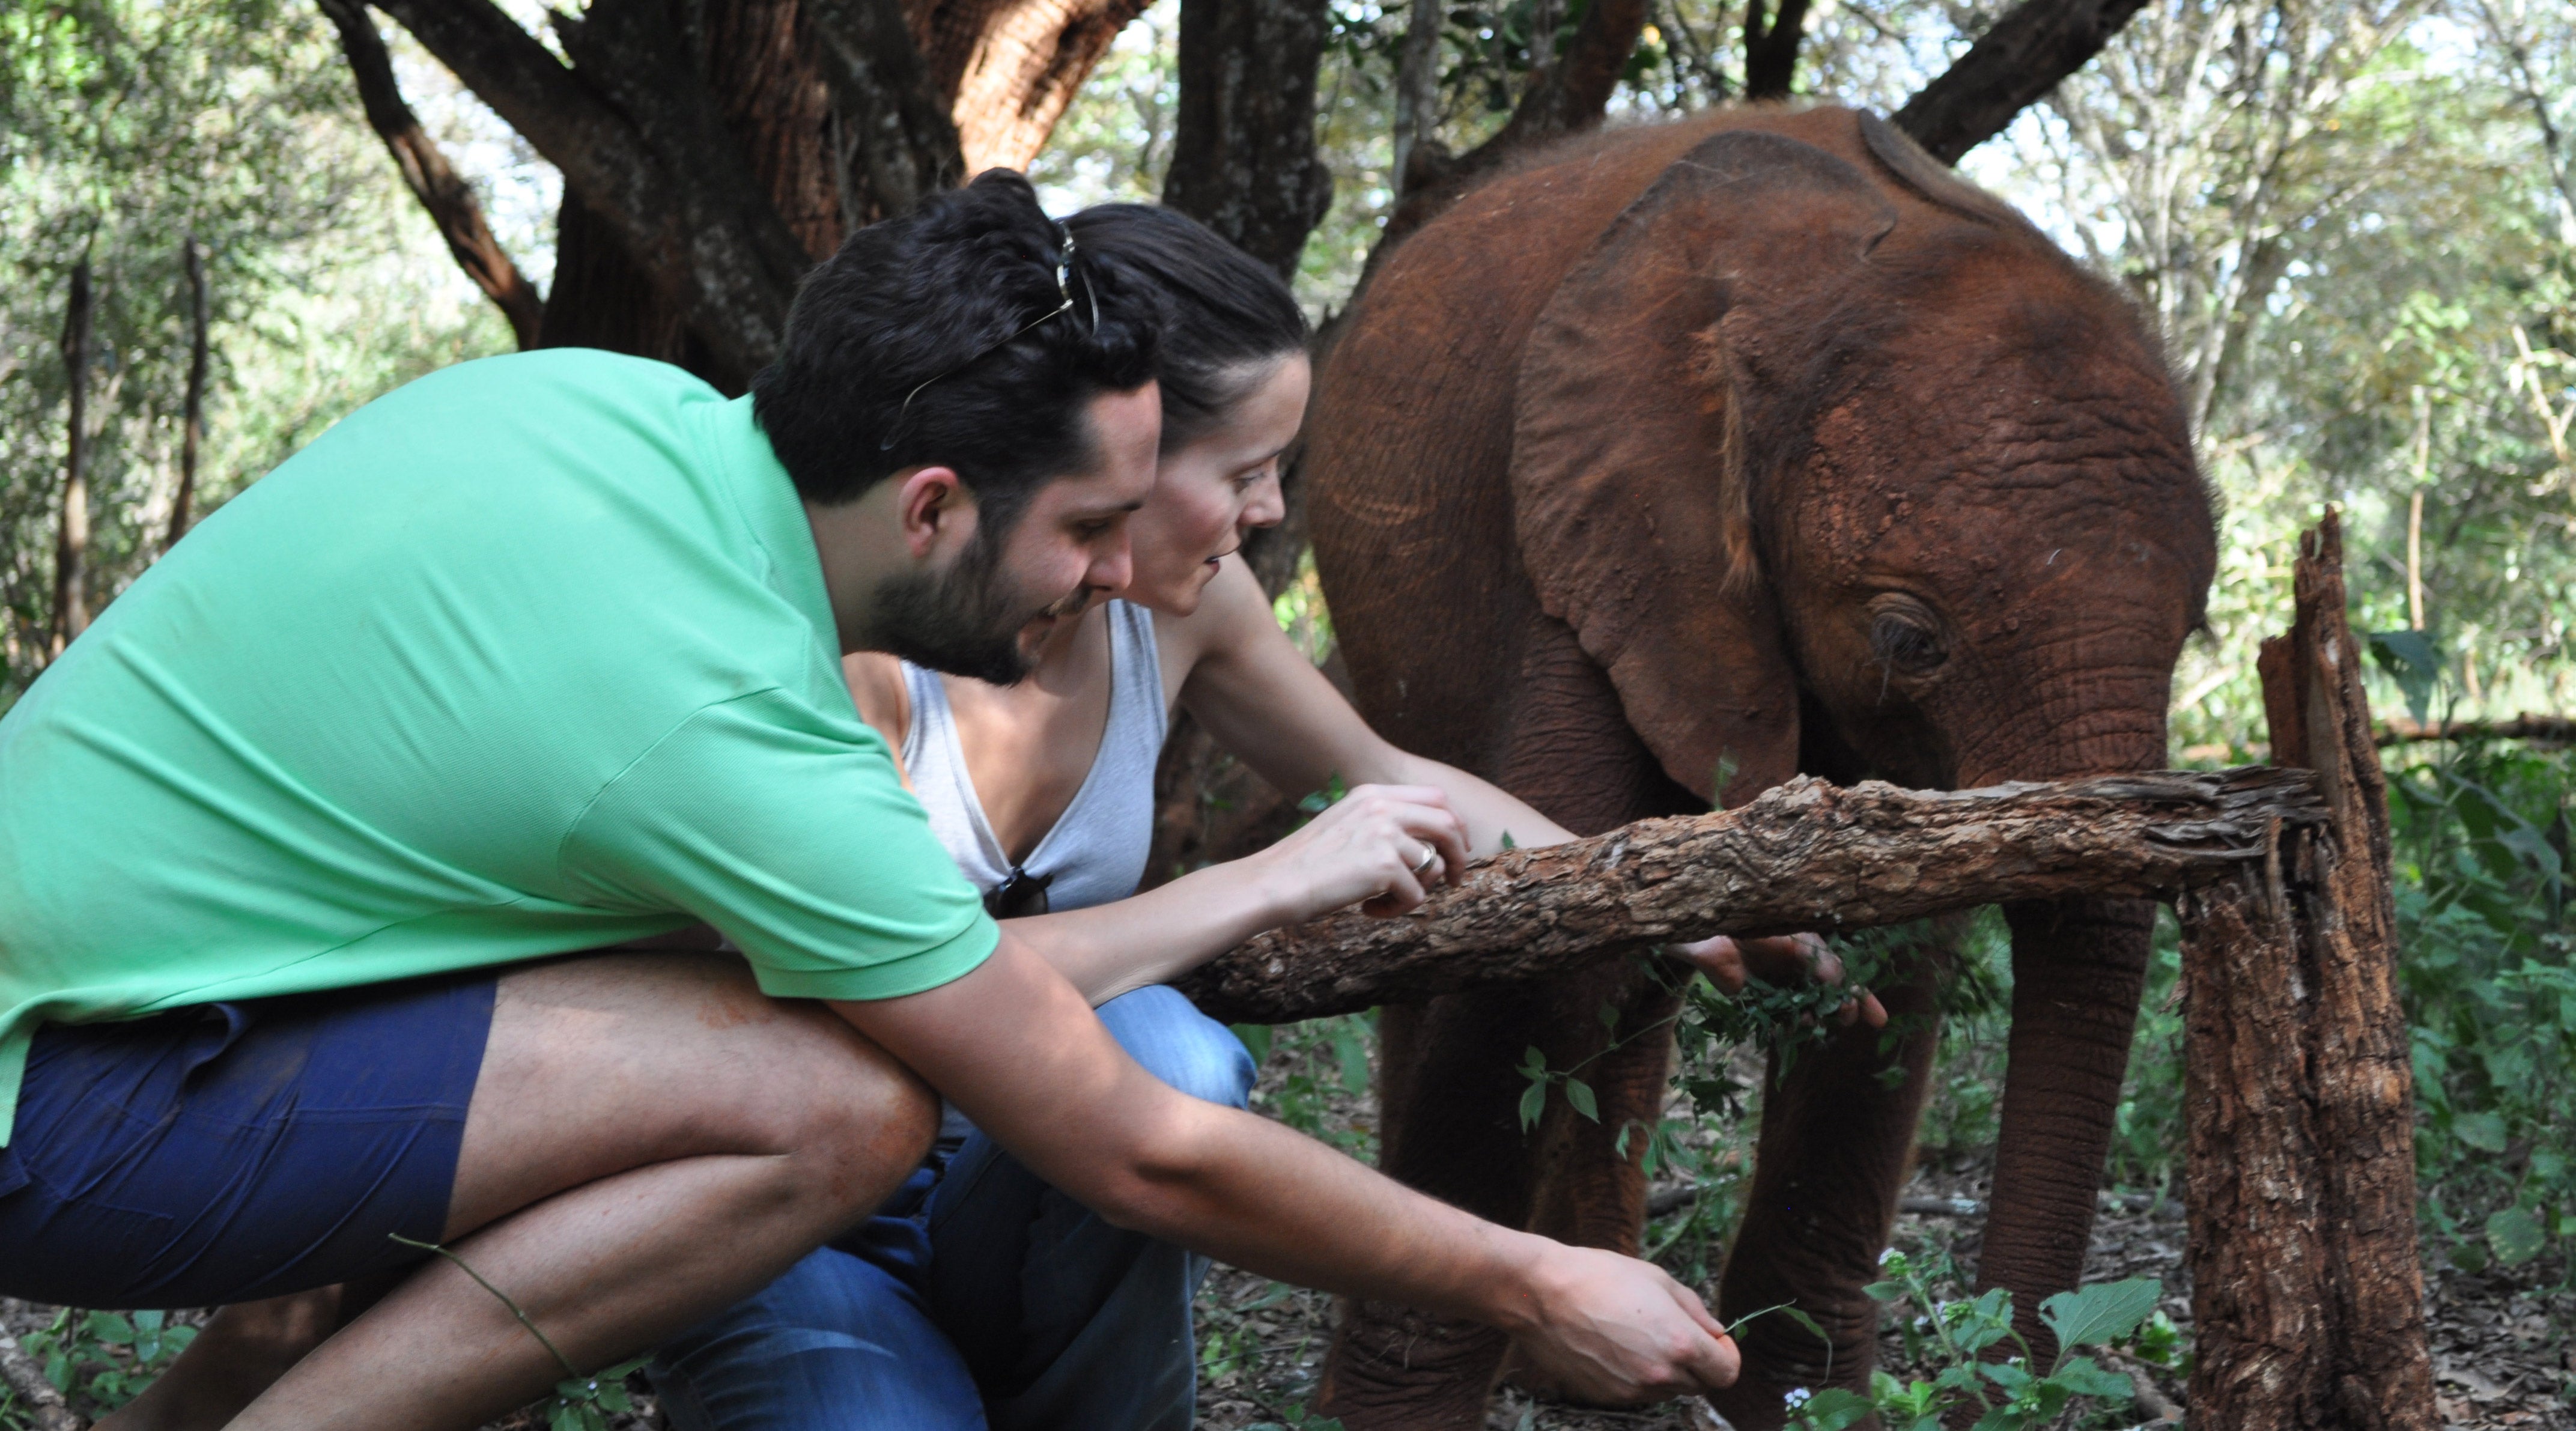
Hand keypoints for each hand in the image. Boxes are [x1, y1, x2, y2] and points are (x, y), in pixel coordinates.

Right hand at [1250, 784, 1470, 920]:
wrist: (1275, 883)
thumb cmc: (1305, 864)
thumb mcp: (1344, 825)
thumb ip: (1381, 823)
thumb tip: (1427, 846)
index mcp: (1372, 794)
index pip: (1436, 797)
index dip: (1454, 823)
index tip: (1456, 846)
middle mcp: (1382, 808)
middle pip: (1448, 825)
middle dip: (1459, 855)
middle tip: (1455, 879)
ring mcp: (1386, 834)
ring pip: (1433, 867)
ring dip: (1415, 891)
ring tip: (1382, 901)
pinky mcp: (1386, 866)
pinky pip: (1416, 895)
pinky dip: (1396, 909)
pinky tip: (1367, 910)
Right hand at [1504, 1244, 1739, 1403]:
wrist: (1542, 1293)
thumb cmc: (1600, 1276)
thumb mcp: (1658, 1279)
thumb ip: (1695, 1309)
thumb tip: (1715, 1331)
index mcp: (1681, 1343)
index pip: (1727, 1373)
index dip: (1727, 1356)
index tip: (1716, 1342)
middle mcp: (1660, 1375)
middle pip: (1699, 1385)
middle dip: (1696, 1363)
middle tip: (1672, 1332)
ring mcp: (1632, 1391)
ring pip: (1667, 1390)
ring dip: (1665, 1370)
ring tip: (1637, 1336)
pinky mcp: (1607, 1397)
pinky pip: (1637, 1393)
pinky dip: (1636, 1376)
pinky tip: (1615, 1348)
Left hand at [1670, 932, 1887, 1027]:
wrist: (1709, 932)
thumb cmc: (1753, 925)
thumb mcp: (1792, 937)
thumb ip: (1816, 957)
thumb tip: (1840, 981)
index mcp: (1811, 954)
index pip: (1843, 978)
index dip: (1861, 999)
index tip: (1879, 1019)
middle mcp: (1799, 976)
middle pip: (1831, 999)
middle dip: (1845, 1011)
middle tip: (1848, 1018)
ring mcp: (1780, 991)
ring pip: (1807, 1013)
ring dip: (1813, 1019)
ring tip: (1809, 1017)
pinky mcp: (1757, 1003)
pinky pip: (1777, 1021)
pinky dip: (1785, 1027)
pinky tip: (1786, 1027)